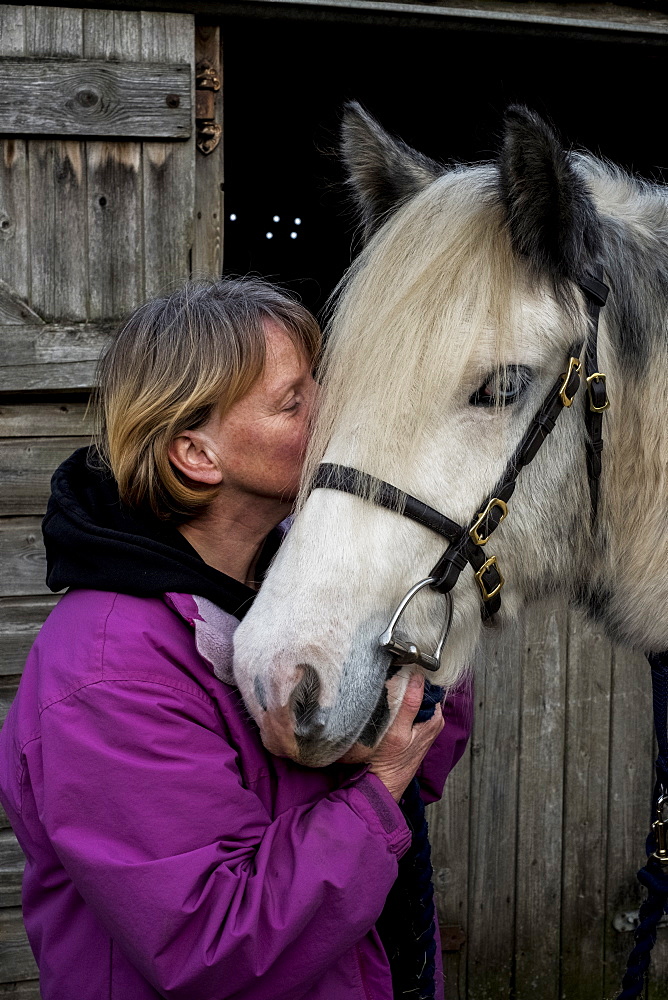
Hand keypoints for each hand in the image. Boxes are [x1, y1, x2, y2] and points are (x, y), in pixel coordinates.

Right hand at [368, 673, 443, 801]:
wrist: (381, 783)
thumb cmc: (389, 763)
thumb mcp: (398, 731)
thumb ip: (410, 704)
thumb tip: (418, 677)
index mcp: (435, 718)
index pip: (428, 686)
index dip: (412, 676)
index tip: (397, 672)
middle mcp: (431, 720)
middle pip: (419, 691)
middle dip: (404, 685)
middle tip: (387, 685)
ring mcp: (421, 724)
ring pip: (410, 699)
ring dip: (397, 695)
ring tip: (384, 697)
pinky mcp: (410, 728)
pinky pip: (405, 708)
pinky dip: (395, 705)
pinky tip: (385, 708)